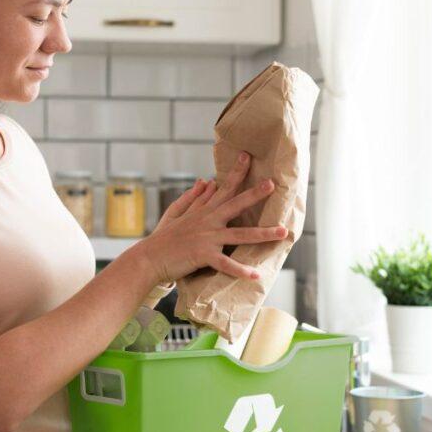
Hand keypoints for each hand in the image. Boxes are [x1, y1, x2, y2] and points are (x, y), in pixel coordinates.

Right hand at [136, 151, 286, 283]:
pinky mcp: (204, 255)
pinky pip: (226, 264)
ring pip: (240, 234)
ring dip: (263, 234)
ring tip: (282, 232)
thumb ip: (193, 197)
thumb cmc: (163, 237)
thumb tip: (205, 180)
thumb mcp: (176, 212)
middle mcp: (208, 221)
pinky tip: (255, 275)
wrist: (149, 258)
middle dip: (255, 194)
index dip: (236, 172)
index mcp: (203, 211)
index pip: (223, 188)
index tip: (248, 156)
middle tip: (272, 184)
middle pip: (236, 204)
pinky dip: (240, 270)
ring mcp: (207, 238)